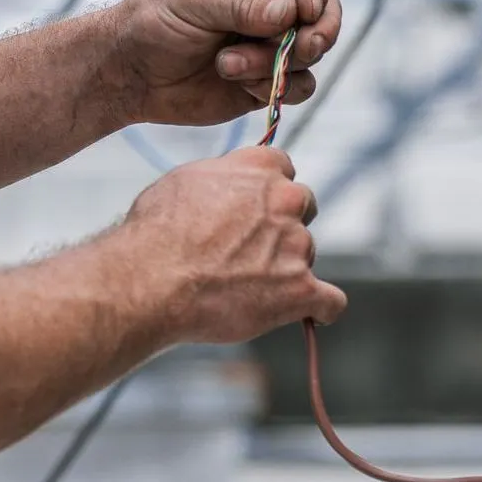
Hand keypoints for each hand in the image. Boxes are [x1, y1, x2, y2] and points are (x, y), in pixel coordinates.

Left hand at [105, 0, 342, 127]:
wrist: (130, 72)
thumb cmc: (153, 19)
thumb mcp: (193, 0)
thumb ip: (243, 6)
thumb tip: (292, 13)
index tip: (306, 10)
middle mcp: (270, 1)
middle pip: (325, 11)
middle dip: (318, 32)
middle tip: (301, 47)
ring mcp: (271, 41)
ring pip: (312, 52)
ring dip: (277, 63)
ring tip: (228, 65)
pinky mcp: (268, 77)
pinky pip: (300, 86)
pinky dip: (278, 87)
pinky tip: (241, 85)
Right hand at [125, 144, 345, 341]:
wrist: (151, 281)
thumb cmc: (156, 233)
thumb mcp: (184, 182)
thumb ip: (222, 177)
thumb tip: (230, 184)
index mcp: (258, 168)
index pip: (283, 167)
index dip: (269, 190)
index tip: (258, 207)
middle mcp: (284, 200)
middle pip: (303, 206)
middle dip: (284, 224)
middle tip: (251, 249)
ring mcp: (296, 245)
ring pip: (307, 254)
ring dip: (286, 267)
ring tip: (244, 288)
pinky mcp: (301, 290)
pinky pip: (331, 302)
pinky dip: (320, 309)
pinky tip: (310, 314)